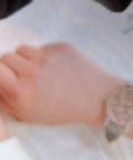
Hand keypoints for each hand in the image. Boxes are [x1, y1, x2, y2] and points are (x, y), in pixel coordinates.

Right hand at [0, 43, 132, 148]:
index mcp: (21, 91)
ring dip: (25, 57)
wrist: (97, 97)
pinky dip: (44, 54)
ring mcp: (47, 56)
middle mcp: (32, 71)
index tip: (4, 74)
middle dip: (10, 64)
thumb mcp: (29, 114)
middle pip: (7, 56)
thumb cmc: (62, 109)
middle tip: (20, 73)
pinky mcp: (61, 47)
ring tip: (37, 69)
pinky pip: (43, 46)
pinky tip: (56, 66)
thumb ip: (6, 98)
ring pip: (23, 48)